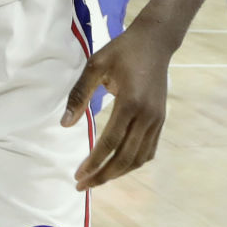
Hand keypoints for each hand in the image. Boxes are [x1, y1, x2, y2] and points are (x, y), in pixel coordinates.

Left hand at [61, 25, 171, 190]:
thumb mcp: (95, 65)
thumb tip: (65, 124)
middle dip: (103, 176)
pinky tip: (119, 165)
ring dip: (118, 173)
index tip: (77, 176)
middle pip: (125, 158)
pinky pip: (149, 150)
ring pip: (139, 158)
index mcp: (130, 102)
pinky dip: (134, 163)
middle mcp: (147, 116)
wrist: (155, 41)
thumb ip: (79, 95)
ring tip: (98, 178)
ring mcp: (157, 119)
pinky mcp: (161, 119)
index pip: (110, 143)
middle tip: (83, 185)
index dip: (93, 163)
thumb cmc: (122, 50)